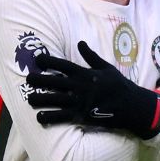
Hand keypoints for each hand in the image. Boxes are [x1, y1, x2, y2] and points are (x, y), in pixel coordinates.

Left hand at [26, 41, 159, 139]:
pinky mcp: (83, 116)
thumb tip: (79, 42)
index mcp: (86, 74)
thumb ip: (91, 56)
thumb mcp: (106, 67)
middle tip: (27, 78)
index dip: (49, 62)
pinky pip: (63, 117)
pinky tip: (39, 117)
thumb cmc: (119, 86)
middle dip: (40, 80)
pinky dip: (50, 117)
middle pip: (56, 82)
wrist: (132, 106)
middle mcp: (81, 87)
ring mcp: (81, 102)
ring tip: (29, 99)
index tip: (37, 60)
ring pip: (56, 100)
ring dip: (41, 99)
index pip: (64, 65)